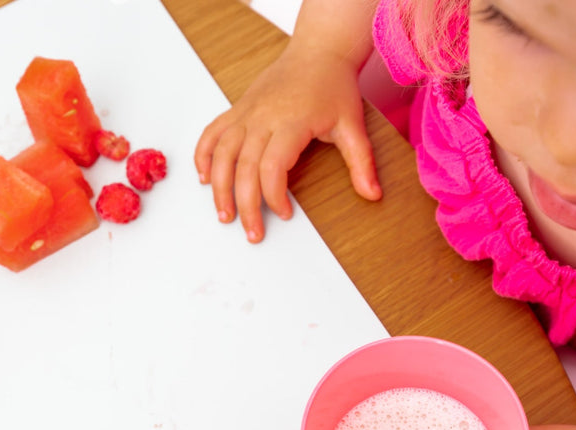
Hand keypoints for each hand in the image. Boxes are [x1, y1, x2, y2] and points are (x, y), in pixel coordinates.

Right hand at [193, 40, 381, 243]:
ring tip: (224, 215)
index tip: (285, 214)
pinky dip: (203, 156)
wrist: (317, 51)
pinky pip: (212, 133)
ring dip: (219, 187)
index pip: (272, 167)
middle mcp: (263, 117)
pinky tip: (206, 178)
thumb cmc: (333, 87)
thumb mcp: (353, 125)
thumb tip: (372, 195)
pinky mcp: (237, 109)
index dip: (274, 196)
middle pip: (244, 166)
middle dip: (245, 204)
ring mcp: (246, 112)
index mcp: (291, 122)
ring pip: (222, 153)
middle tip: (252, 232)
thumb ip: (361, 163)